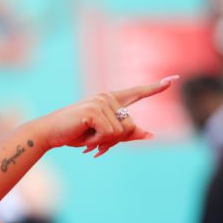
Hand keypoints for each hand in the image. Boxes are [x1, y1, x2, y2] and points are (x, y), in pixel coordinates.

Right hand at [37, 77, 177, 155]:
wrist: (50, 134)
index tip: (172, 80)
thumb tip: (151, 134)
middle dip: (114, 141)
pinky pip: (109, 133)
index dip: (154, 88)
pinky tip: (84, 136)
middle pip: (130, 126)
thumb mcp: (103, 135)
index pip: (136, 92)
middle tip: (94, 142)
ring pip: (120, 132)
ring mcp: (101, 102)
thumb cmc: (75, 133)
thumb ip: (126, 134)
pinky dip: (97, 141)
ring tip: (86, 137)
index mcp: (111, 100)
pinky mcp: (94, 111)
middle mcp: (107, 97)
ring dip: (103, 142)